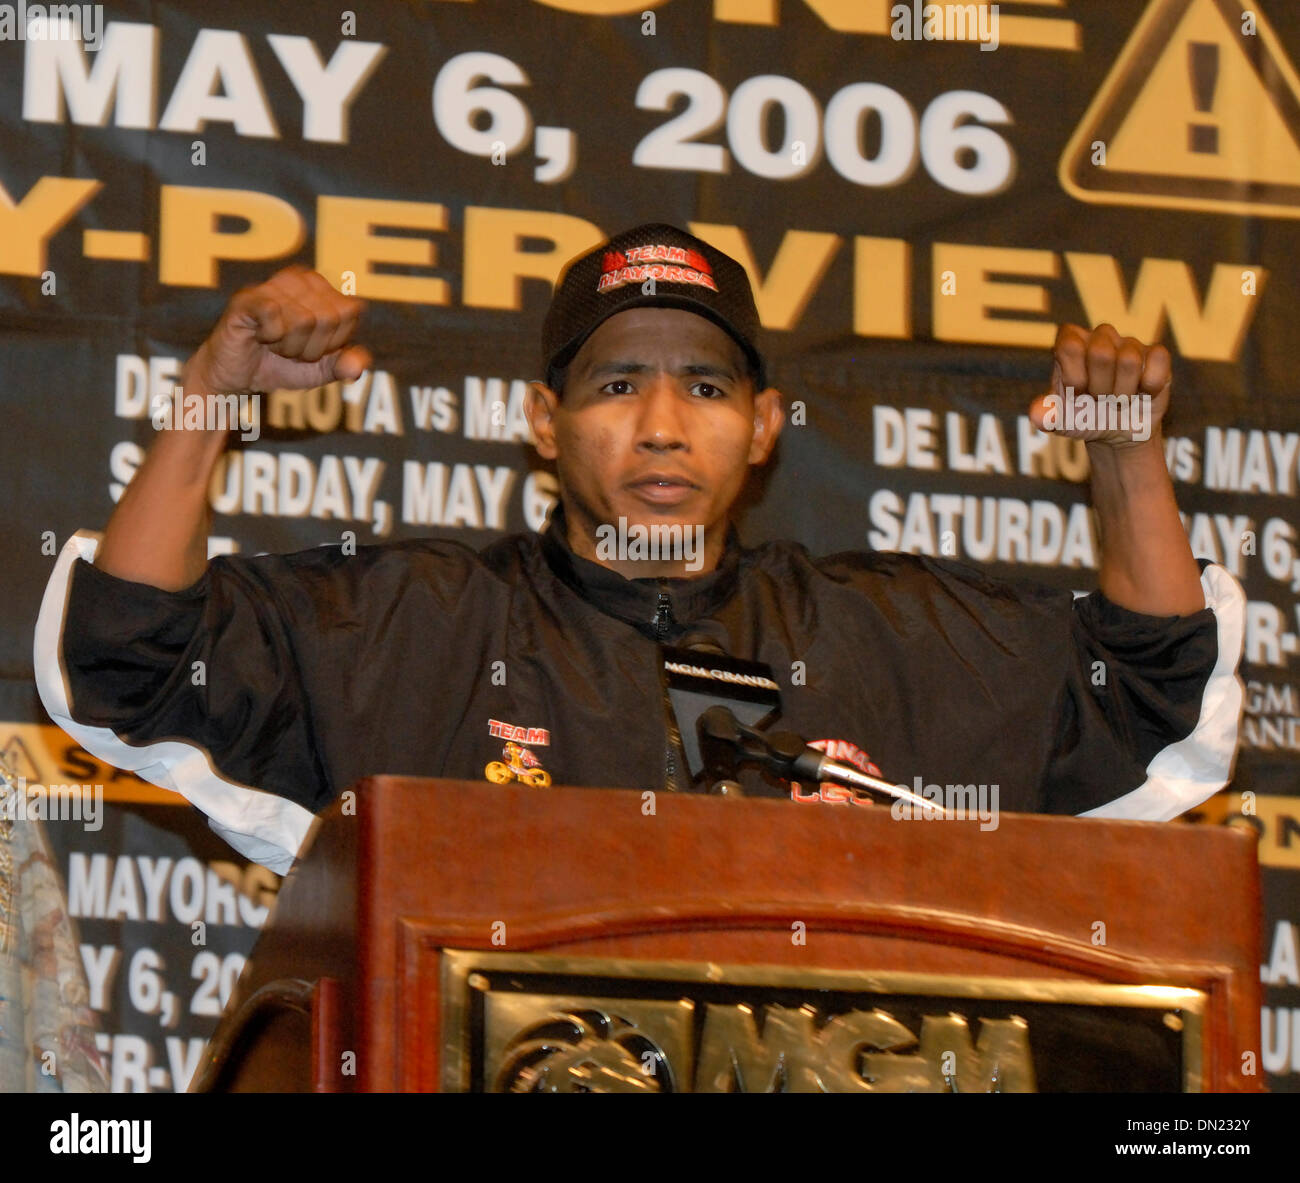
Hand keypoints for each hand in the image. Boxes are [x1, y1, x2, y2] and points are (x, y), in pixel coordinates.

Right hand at [182, 265, 370, 396]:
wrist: (240, 378)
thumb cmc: (281, 365)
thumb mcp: (322, 370)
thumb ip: (346, 365)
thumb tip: (356, 367)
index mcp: (323, 289)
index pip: (350, 312)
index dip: (334, 342)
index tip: (313, 348)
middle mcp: (299, 278)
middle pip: (328, 317)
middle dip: (311, 347)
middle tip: (289, 348)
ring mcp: (271, 285)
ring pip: (303, 319)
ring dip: (288, 346)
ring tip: (273, 344)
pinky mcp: (246, 298)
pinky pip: (274, 314)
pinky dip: (270, 336)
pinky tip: (259, 335)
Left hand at [1028, 323, 1170, 449]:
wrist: (1117, 433)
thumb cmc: (1084, 418)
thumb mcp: (1060, 421)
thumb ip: (1045, 416)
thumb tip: (1036, 414)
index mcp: (1070, 343)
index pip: (1069, 345)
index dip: (1074, 376)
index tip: (1077, 395)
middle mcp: (1099, 336)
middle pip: (1101, 353)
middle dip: (1100, 388)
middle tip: (1099, 399)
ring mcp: (1128, 342)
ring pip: (1129, 360)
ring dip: (1122, 392)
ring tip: (1118, 400)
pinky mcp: (1155, 354)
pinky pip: (1157, 361)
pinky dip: (1149, 387)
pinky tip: (1141, 394)